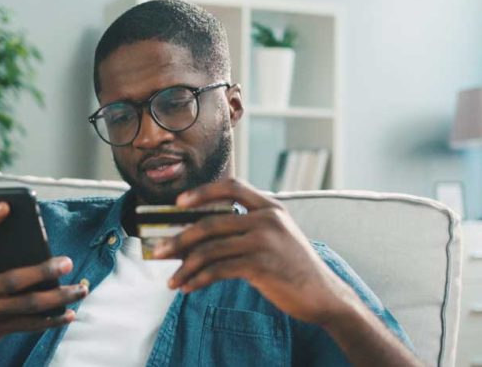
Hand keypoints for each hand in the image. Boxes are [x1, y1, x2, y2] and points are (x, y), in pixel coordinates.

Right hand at [0, 202, 87, 364]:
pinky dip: (52, 320)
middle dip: (43, 271)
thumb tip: (39, 248)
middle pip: (14, 279)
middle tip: (68, 262)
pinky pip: (30, 324)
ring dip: (59, 297)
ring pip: (29, 304)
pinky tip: (70, 313)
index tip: (6, 205)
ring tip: (82, 289)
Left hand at [153, 179, 354, 324]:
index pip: (232, 186)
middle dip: (179, 238)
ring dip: (185, 266)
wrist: (323, 295)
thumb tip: (197, 235)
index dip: (202, 192)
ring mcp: (264, 242)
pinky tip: (188, 288)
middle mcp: (267, 219)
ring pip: (210, 249)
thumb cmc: (292, 266)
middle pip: (210, 222)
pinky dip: (198, 280)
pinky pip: (218, 270)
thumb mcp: (276, 236)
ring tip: (172, 280)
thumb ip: (246, 228)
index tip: (179, 202)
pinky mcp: (260, 266)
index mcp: (270, 207)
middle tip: (158, 251)